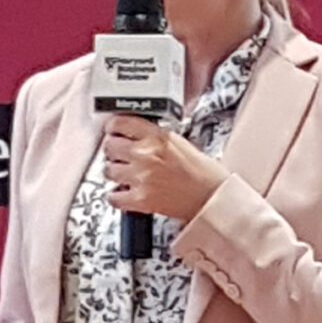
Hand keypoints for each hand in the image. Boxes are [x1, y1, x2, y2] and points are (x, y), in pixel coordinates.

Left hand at [101, 115, 226, 221]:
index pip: (120, 123)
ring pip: (108, 170)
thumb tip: (134, 135)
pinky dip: (116, 196)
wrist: (213, 198)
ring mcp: (141, 177)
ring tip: (124, 175)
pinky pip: (113, 196)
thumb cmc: (204, 173)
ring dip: (114, 173)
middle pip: (109, 146)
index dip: (113, 128)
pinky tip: (124, 194)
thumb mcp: (181, 143)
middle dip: (113, 151)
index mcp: (158, 136)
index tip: (112, 132)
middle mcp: (146, 154)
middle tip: (119, 156)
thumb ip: (155, 138)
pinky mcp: (140, 199)